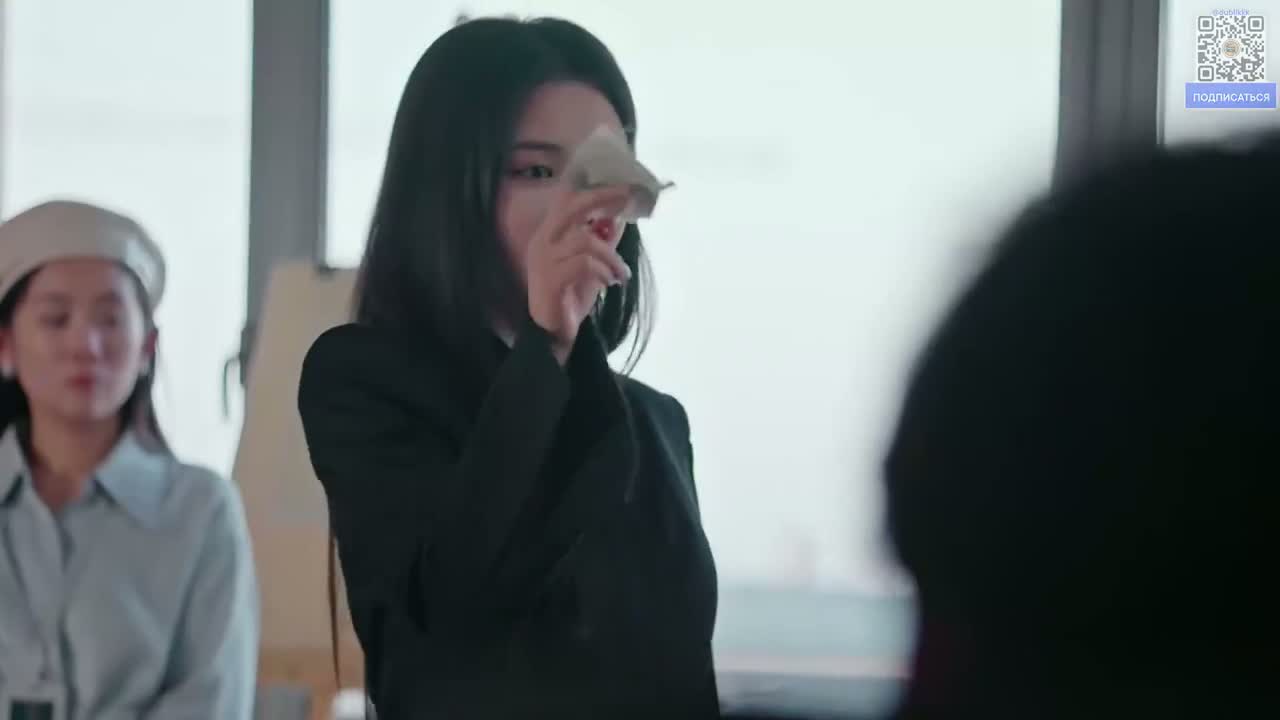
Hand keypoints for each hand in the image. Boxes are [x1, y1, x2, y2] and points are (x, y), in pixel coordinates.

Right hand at [525, 185, 631, 362]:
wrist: (553, 334)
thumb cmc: (571, 296)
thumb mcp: (594, 264)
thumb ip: (604, 241)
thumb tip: (620, 219)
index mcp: (549, 234)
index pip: (567, 199)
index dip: (594, 190)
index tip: (623, 188)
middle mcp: (542, 241)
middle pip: (571, 207)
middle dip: (601, 199)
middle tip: (626, 198)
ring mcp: (543, 260)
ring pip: (585, 240)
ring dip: (611, 256)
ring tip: (622, 273)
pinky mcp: (550, 279)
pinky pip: (583, 264)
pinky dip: (603, 271)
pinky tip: (610, 283)